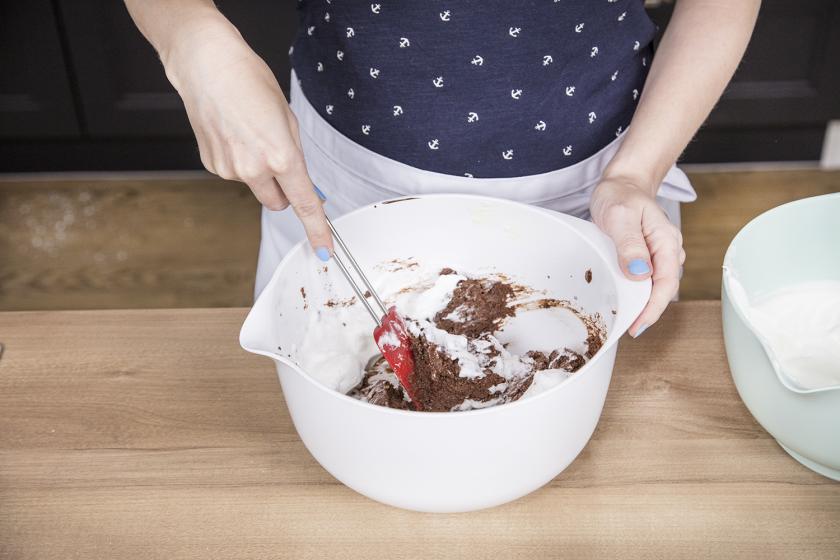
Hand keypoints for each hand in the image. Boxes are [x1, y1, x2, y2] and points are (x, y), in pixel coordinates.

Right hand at [163, 19, 331, 257]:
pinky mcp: (211, 165)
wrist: (206, 65)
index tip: (324, 249)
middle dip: (285, 190)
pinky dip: (239, 162)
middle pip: (278, 203)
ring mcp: (229, 170)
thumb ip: (297, 156)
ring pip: (256, 187)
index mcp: (281, 156)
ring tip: (250, 134)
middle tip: (280, 160)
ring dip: (259, 172)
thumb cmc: (249, 81)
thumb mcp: (287, 118)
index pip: (305, 204)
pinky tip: (233, 135)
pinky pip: (236, 175)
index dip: (317, 229)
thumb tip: (305, 185)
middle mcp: (253, 169)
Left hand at [589, 177, 685, 336]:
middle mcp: (668, 250)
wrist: (622, 183)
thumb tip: (640, 274)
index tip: (637, 326)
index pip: (665, 284)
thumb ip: (630, 245)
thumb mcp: (620, 217)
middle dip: (647, 312)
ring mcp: (659, 254)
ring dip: (641, 304)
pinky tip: (623, 301)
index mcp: (666, 241)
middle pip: (662, 290)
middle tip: (626, 329)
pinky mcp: (649, 257)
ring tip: (623, 320)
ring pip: (655, 287)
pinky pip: (646, 280)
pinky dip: (636, 293)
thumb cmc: (620, 195)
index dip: (652, 309)